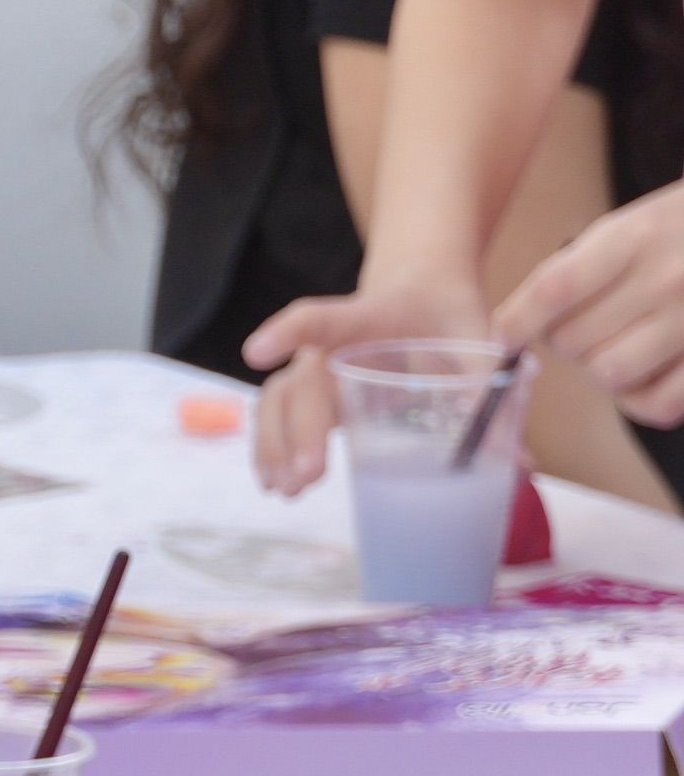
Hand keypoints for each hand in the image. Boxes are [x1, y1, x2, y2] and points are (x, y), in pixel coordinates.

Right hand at [244, 270, 489, 492]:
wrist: (421, 287)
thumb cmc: (449, 314)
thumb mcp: (478, 341)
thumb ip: (492, 391)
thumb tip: (521, 462)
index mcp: (369, 317)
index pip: (320, 319)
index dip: (287, 333)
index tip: (255, 353)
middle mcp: (330, 343)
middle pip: (300, 383)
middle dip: (297, 431)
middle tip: (307, 477)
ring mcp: (314, 364)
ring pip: (278, 402)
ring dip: (275, 446)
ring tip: (284, 489)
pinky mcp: (310, 386)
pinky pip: (278, 414)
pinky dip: (272, 448)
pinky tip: (275, 481)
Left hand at [501, 179, 683, 424]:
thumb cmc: (681, 231)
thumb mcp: (632, 225)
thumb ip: (577, 269)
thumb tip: (513, 327)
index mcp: (635, 239)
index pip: (554, 290)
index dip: (516, 323)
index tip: (502, 338)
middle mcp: (665, 280)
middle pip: (572, 342)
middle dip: (567, 342)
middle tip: (592, 328)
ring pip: (608, 374)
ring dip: (604, 370)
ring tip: (623, 348)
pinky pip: (658, 404)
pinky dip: (643, 401)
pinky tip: (649, 378)